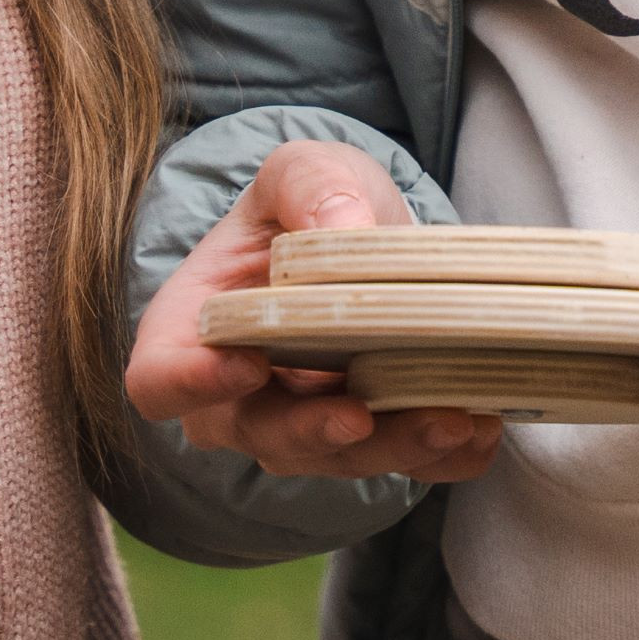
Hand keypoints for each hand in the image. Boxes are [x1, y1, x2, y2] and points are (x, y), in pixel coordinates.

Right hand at [123, 141, 502, 484]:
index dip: (192, 383)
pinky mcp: (369, 442)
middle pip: (259, 436)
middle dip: (314, 433)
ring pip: (335, 460)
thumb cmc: (309, 206)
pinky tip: (479, 430)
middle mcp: (235, 397)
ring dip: (392, 449)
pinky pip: (402, 468)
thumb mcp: (302, 171)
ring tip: (451, 419)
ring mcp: (301, 428)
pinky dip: (442, 459)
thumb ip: (309, 187)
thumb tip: (344, 230)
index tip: (248, 364)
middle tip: (363, 416)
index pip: (159, 381)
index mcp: (189, 331)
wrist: (366, 236)